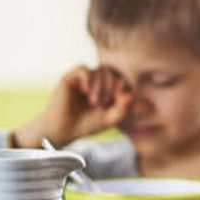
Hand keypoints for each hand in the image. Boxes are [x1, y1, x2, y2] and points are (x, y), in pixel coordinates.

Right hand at [13, 65, 132, 147]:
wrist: (64, 130)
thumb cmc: (87, 124)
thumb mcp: (110, 118)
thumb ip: (125, 109)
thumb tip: (135, 97)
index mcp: (108, 88)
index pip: (122, 78)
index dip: (124, 85)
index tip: (120, 99)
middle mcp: (97, 81)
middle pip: (112, 71)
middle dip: (112, 85)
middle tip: (105, 102)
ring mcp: (84, 78)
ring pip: (99, 69)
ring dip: (100, 85)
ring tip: (93, 101)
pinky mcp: (70, 78)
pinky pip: (83, 68)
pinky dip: (88, 78)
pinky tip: (86, 91)